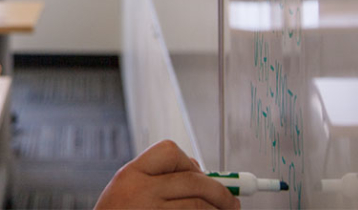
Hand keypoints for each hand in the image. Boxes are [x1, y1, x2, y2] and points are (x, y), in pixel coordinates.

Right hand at [95, 140, 240, 208]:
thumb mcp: (126, 190)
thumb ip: (155, 177)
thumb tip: (196, 168)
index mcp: (131, 174)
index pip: (170, 152)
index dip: (190, 162)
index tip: (201, 174)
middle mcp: (141, 192)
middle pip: (194, 180)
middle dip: (220, 191)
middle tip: (231, 200)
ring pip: (199, 205)